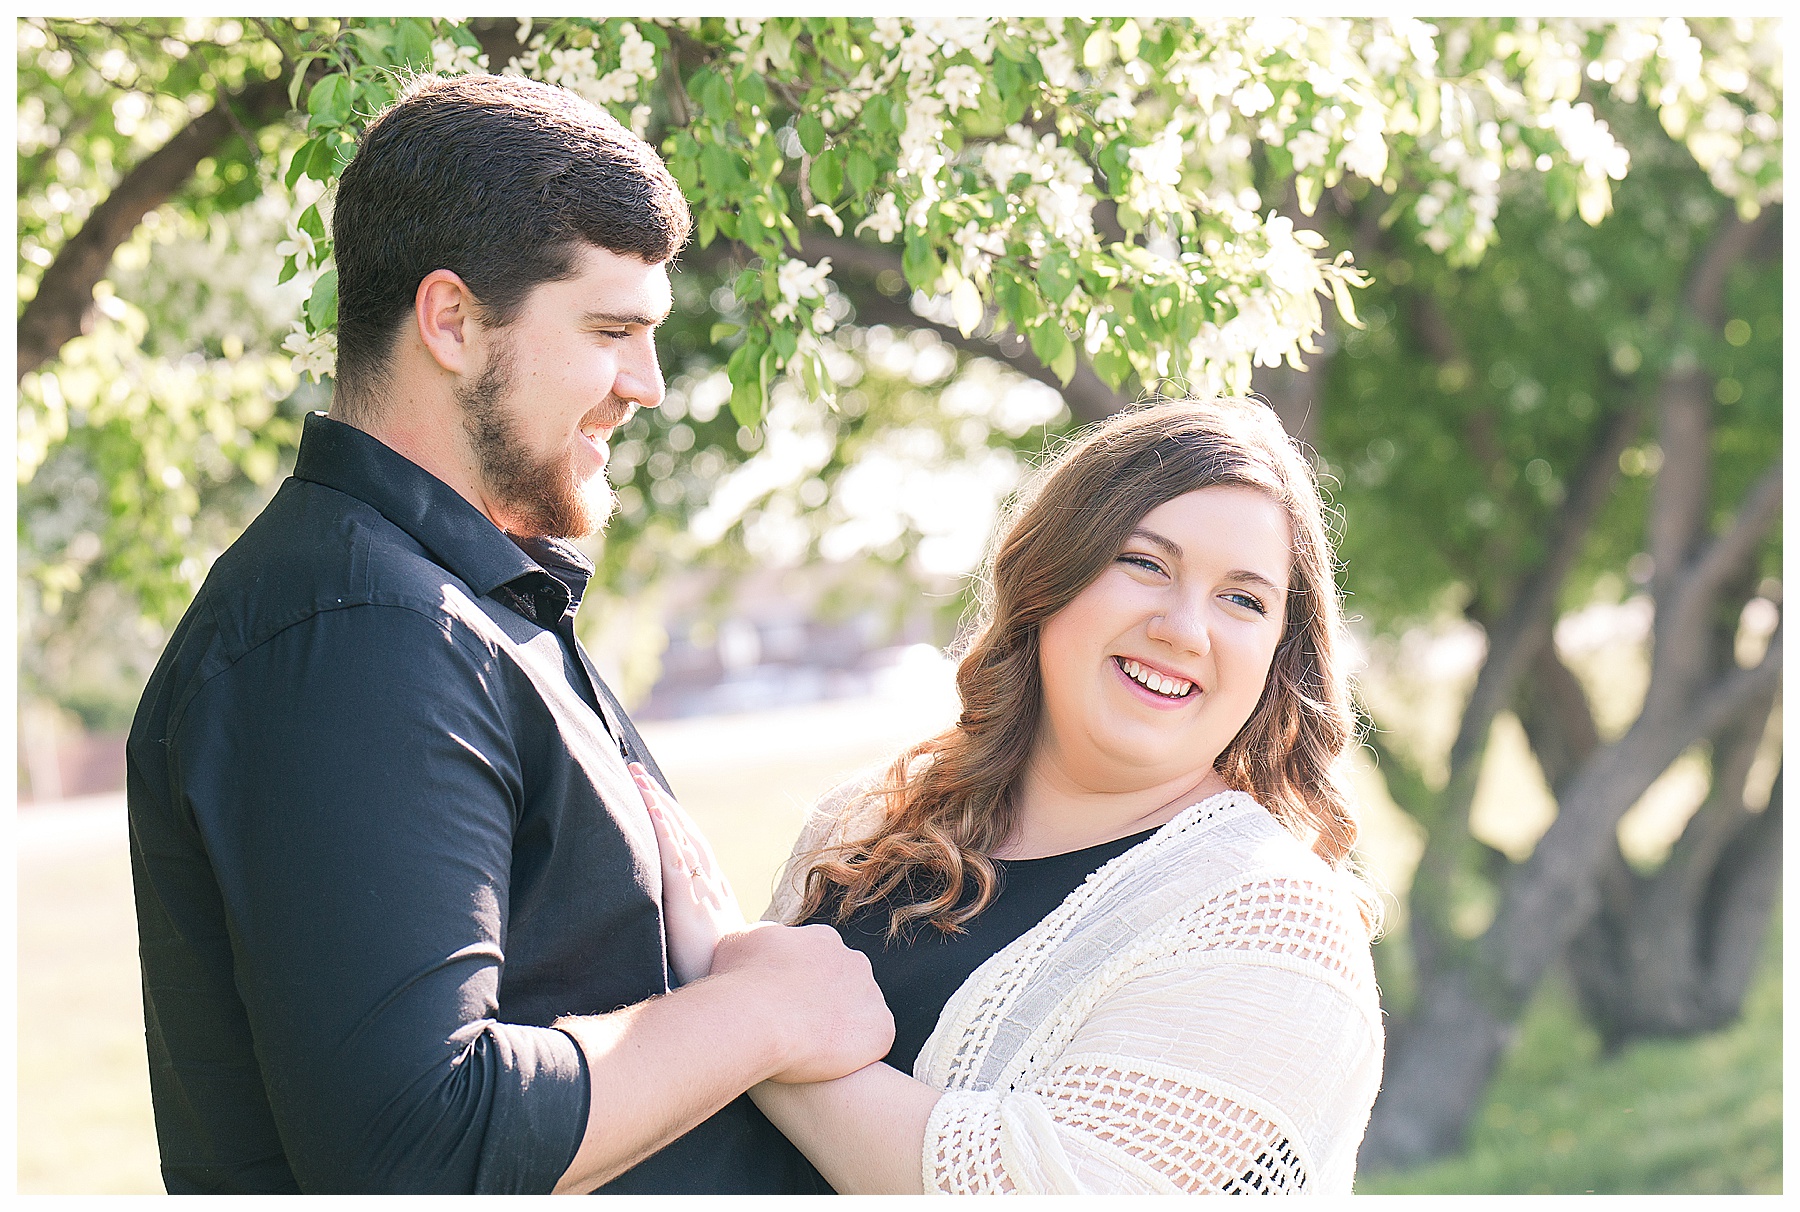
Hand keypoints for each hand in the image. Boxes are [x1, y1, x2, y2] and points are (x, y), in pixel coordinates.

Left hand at [633, 762, 745, 984]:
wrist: (741, 991)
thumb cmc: (724, 971)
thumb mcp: (710, 940)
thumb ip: (701, 923)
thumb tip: (688, 919)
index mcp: (714, 887)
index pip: (691, 840)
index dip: (672, 814)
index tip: (653, 791)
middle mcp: (709, 880)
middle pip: (683, 828)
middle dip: (659, 798)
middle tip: (636, 770)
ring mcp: (699, 888)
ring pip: (677, 836)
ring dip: (657, 805)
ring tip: (637, 778)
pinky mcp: (687, 902)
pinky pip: (674, 860)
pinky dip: (665, 833)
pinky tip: (653, 812)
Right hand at [710, 922, 895, 1083]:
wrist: (756, 1016)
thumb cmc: (739, 982)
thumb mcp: (738, 944)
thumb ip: (760, 944)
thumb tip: (758, 954)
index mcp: (822, 939)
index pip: (818, 961)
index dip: (799, 984)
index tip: (783, 1004)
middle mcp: (853, 960)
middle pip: (843, 984)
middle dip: (824, 1004)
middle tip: (797, 1028)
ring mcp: (871, 995)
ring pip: (859, 1014)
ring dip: (841, 1029)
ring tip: (811, 1050)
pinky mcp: (881, 1029)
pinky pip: (873, 1042)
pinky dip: (855, 1054)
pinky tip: (830, 1064)